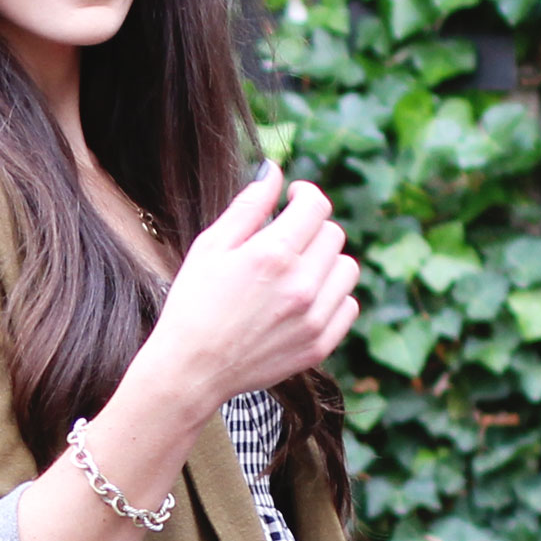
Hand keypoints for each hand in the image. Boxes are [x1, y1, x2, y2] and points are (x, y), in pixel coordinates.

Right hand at [140, 163, 359, 417]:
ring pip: (346, 268)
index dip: (305, 194)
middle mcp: (301, 285)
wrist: (192, 369)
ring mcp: (314, 318)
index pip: (315, 205)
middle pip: (334, 235)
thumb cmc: (193, 304)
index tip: (293, 198)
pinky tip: (306, 299)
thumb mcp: (211, 247)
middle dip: (312, 228)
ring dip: (326, 261)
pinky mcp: (319, 345)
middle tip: (287, 240)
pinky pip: (348, 305)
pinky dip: (333, 297)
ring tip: (298, 270)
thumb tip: (274, 171)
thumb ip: (248, 206)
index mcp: (273, 254)